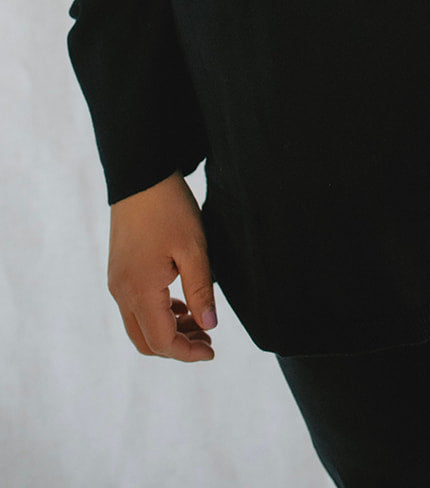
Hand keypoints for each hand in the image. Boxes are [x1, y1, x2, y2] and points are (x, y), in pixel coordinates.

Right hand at [107, 170, 216, 361]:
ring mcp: (117, 283)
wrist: (140, 176)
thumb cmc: (170, 209)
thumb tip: (210, 326)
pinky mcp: (118, 272)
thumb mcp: (194, 249)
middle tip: (207, 339)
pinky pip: (134, 307)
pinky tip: (181, 303)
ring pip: (138, 326)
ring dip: (167, 331)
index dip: (188, 353)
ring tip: (199, 320)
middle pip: (146, 342)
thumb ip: (201, 290)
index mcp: (140, 291)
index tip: (213, 350)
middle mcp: (122, 293)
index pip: (162, 342)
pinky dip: (157, 314)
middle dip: (177, 347)